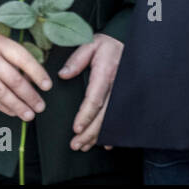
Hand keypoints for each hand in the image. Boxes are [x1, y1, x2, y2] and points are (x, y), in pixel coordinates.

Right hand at [0, 29, 52, 119]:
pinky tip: (13, 111)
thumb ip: (10, 54)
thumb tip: (32, 76)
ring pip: (2, 93)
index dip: (38, 73)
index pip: (23, 59)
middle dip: (30, 96)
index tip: (47, 85)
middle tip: (41, 106)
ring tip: (29, 114)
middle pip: (14, 80)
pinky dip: (3, 106)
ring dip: (18, 106)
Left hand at [59, 33, 122, 151]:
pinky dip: (111, 131)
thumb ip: (76, 60)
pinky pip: (118, 118)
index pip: (94, 100)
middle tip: (76, 145)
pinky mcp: (124, 98)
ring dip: (98, 135)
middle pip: (103, 116)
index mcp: (105, 75)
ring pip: (110, 120)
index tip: (76, 128)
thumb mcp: (89, 45)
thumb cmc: (105, 44)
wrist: (126, 42)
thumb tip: (63, 75)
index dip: (85, 116)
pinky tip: (105, 143)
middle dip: (89, 133)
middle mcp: (116, 88)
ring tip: (84, 146)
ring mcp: (122, 95)